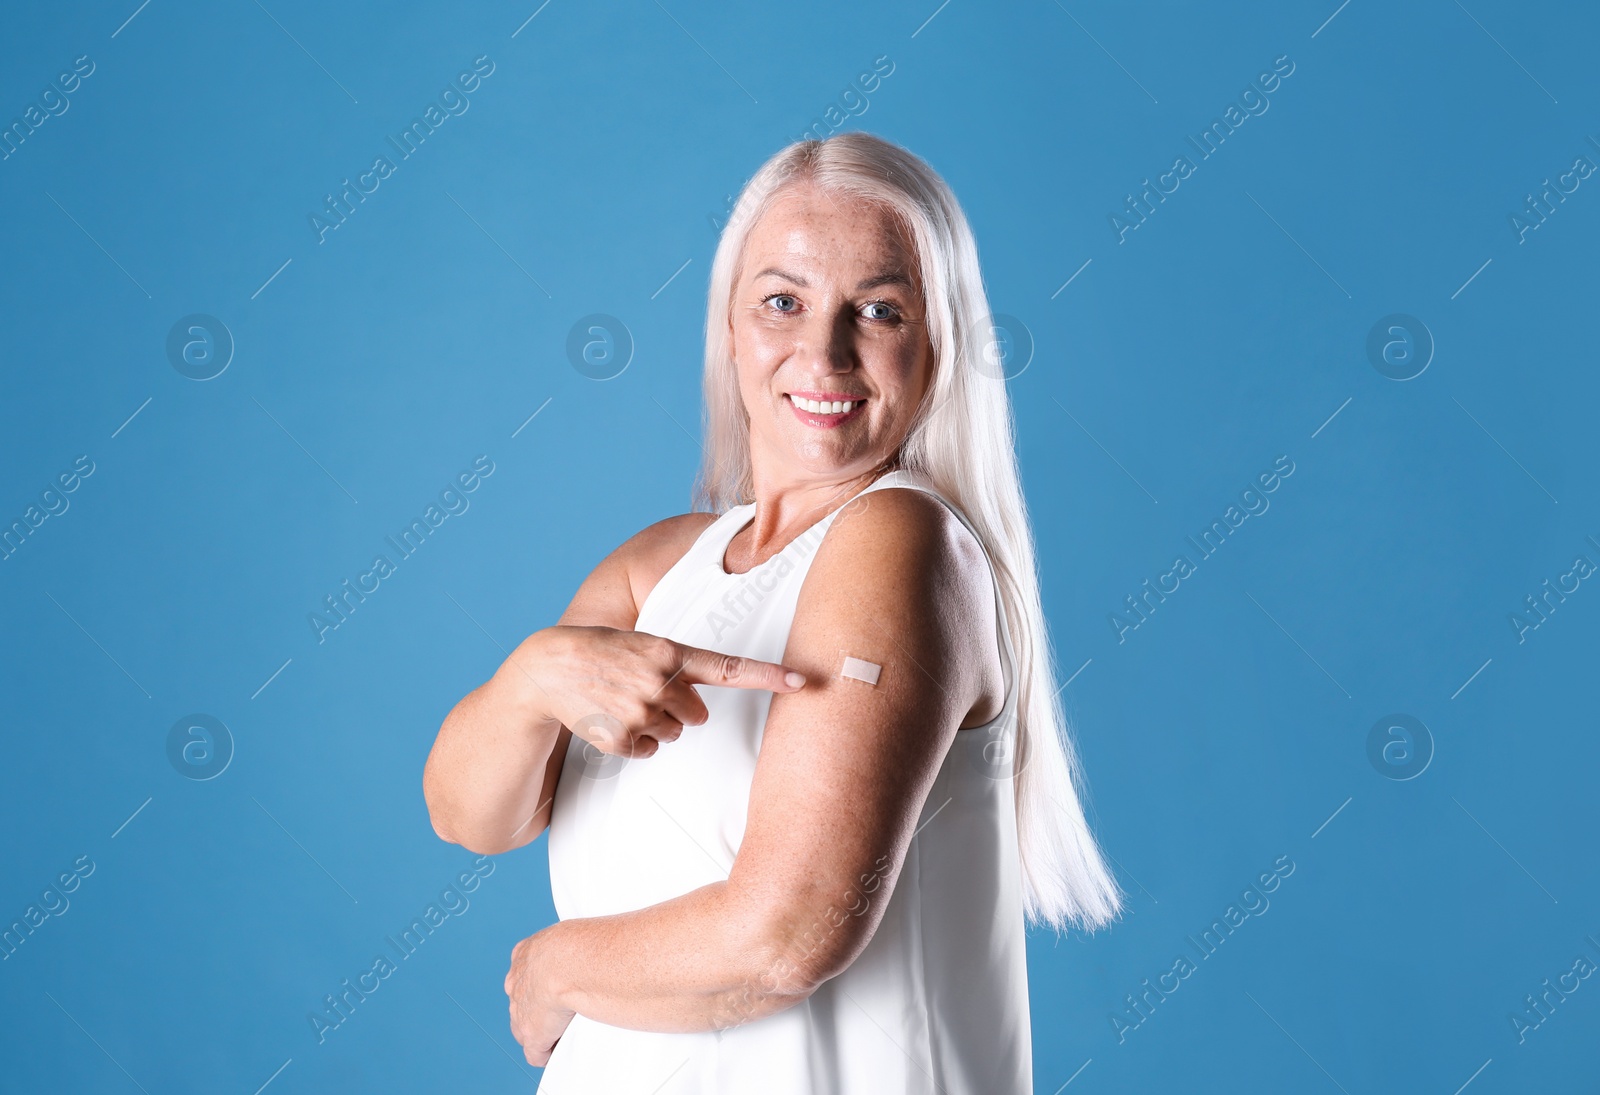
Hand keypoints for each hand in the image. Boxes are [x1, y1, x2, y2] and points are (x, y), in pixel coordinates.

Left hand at [505, 928, 575, 1066]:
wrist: (568, 961)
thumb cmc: (580, 942)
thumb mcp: (574, 934)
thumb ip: (575, 944)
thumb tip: (600, 947)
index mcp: (526, 953)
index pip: (527, 972)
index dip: (543, 983)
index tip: (561, 986)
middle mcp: (517, 982)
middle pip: (523, 1002)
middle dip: (540, 1007)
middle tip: (566, 1008)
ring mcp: (521, 1011)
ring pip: (525, 1028)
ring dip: (544, 1031)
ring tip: (569, 1028)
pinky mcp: (532, 1035)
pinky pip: (535, 1053)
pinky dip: (548, 1054)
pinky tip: (564, 1049)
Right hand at [517, 625, 807, 758]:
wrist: (546, 670)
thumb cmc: (601, 654)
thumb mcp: (641, 645)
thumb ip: (679, 670)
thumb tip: (701, 713)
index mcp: (670, 651)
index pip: (730, 667)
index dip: (770, 676)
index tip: (804, 681)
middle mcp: (661, 681)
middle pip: (696, 714)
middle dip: (676, 709)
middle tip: (640, 692)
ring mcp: (641, 712)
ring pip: (672, 734)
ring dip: (652, 724)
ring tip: (619, 702)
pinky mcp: (622, 738)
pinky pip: (647, 751)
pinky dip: (631, 742)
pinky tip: (608, 720)